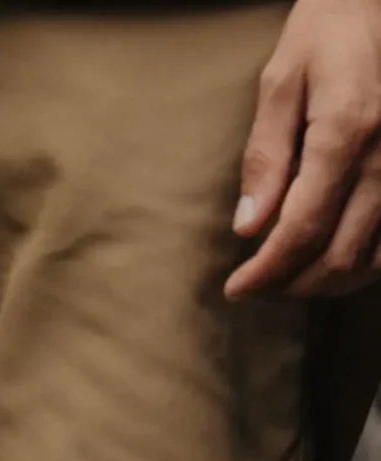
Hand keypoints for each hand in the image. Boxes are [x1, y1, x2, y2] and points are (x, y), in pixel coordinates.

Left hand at [229, 0, 380, 297]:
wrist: (378, 2)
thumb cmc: (328, 32)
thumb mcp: (281, 81)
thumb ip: (265, 155)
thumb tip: (247, 226)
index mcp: (346, 132)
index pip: (301, 230)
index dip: (265, 272)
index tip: (236, 289)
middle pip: (337, 256)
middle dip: (290, 285)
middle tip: (257, 288)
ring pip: (370, 260)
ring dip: (326, 283)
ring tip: (288, 279)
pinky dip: (362, 265)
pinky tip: (331, 260)